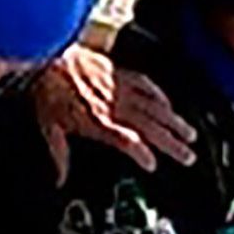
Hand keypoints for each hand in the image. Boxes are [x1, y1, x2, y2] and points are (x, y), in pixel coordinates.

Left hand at [32, 43, 196, 183]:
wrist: (45, 53)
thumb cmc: (45, 91)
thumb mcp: (48, 126)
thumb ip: (59, 154)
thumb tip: (60, 180)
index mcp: (97, 122)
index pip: (127, 141)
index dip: (142, 154)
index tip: (152, 165)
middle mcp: (113, 106)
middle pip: (150, 127)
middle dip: (171, 143)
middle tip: (188, 155)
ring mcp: (119, 89)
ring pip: (153, 107)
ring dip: (173, 122)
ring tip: (189, 134)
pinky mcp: (119, 73)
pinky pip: (146, 85)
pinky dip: (160, 96)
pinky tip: (169, 105)